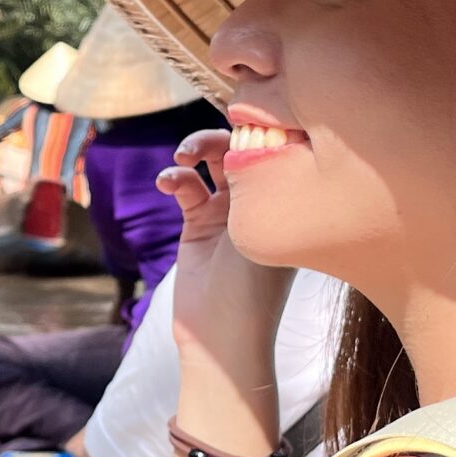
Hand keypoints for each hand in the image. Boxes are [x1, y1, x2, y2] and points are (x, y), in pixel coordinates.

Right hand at [159, 127, 294, 374]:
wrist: (223, 335)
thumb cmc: (255, 287)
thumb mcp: (262, 227)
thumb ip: (257, 178)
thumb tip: (250, 132)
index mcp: (287, 198)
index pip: (276, 145)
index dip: (258, 126)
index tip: (240, 121)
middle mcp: (261, 200)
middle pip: (241, 147)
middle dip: (219, 136)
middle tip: (202, 144)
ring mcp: (230, 211)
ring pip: (211, 162)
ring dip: (194, 149)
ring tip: (182, 158)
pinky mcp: (199, 225)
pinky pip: (186, 186)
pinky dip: (174, 178)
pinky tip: (168, 184)